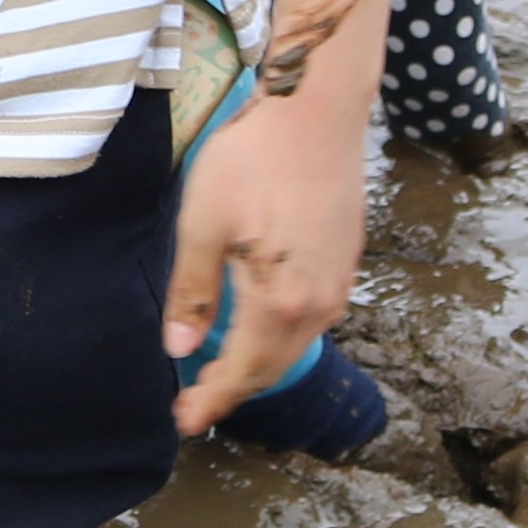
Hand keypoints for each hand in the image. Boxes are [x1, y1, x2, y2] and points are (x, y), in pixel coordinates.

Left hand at [164, 81, 366, 432]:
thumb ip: (192, 293)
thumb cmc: (255, 157)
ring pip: (297, 342)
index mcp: (280, 300)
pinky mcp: (348, 255)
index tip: (182, 422)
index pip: (242, 372)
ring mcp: (340, 278)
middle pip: (274, 366)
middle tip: (195, 400)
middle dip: (234, 388)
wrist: (317, 104)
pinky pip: (315, 313)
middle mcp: (319, 300)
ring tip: (224, 368)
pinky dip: (285, 333)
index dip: (211, 402)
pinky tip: (263, 322)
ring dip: (261, 362)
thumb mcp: (203, 223)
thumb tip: (179, 349)